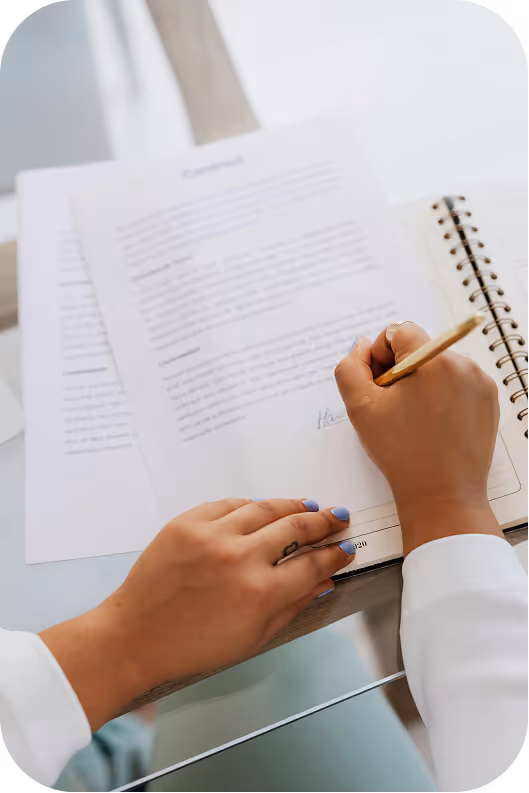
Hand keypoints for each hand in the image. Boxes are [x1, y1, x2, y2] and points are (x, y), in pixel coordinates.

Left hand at [40, 499, 353, 730]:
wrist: (135, 635)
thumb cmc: (194, 646)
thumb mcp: (254, 637)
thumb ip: (294, 605)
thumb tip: (325, 580)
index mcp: (260, 594)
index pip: (313, 564)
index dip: (335, 554)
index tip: (346, 547)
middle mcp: (240, 559)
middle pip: (296, 527)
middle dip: (323, 520)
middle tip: (338, 516)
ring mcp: (212, 536)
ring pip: (265, 508)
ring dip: (292, 504)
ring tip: (309, 504)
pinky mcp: (187, 522)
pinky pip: (229, 504)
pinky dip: (250, 505)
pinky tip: (262, 508)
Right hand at [335, 322, 502, 554]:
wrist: (442, 496)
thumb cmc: (401, 453)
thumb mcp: (360, 408)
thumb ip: (350, 367)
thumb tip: (361, 346)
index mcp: (432, 359)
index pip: (399, 331)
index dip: (379, 355)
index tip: (378, 385)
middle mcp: (463, 364)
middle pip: (419, 348)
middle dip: (399, 371)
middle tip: (391, 407)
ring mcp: (480, 382)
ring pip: (438, 366)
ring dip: (420, 383)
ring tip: (413, 419)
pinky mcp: (488, 401)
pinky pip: (457, 384)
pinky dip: (441, 396)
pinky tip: (432, 424)